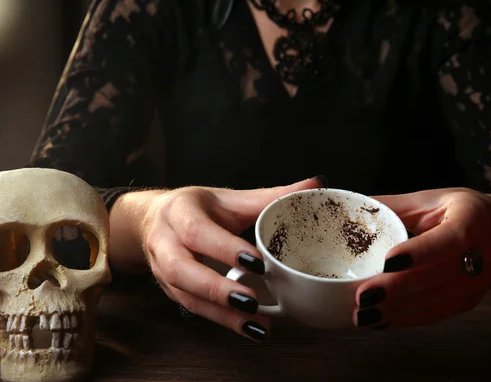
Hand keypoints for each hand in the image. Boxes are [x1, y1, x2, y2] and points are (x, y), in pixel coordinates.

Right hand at [138, 177, 325, 340]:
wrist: (154, 219)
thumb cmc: (197, 208)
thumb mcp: (230, 198)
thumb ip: (271, 196)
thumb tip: (316, 183)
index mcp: (180, 212)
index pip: (198, 232)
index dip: (225, 249)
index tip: (257, 264)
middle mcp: (164, 242)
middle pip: (181, 270)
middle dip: (216, 289)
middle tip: (250, 302)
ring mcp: (162, 269)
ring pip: (186, 296)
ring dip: (221, 314)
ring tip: (256, 324)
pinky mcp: (170, 290)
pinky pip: (193, 309)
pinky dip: (222, 321)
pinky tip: (249, 328)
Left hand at [353, 188, 490, 328]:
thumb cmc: (455, 211)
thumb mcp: (428, 200)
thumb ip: (389, 207)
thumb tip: (342, 209)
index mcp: (472, 217)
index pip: (450, 238)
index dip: (421, 251)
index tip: (388, 260)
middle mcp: (481, 252)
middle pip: (440, 276)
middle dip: (399, 289)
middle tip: (364, 296)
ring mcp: (478, 281)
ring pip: (438, 302)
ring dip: (399, 312)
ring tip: (364, 315)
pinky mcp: (468, 301)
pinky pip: (436, 314)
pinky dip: (407, 319)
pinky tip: (380, 321)